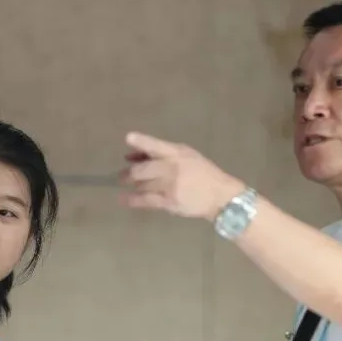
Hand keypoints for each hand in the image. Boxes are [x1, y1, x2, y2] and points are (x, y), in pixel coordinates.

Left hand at [119, 132, 246, 220]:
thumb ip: (163, 153)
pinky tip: (123, 200)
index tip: (128, 138)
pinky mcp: (169, 202)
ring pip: (142, 184)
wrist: (220, 196)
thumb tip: (134, 156)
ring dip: (132, 185)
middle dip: (128, 173)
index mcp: (177, 153)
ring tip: (124, 185)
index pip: (156, 145)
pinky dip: (132, 200)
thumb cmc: (203, 173)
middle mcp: (172, 168)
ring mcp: (170, 186)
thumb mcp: (187, 156)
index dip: (142, 141)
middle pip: (143, 169)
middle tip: (121, 176)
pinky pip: (146, 200)